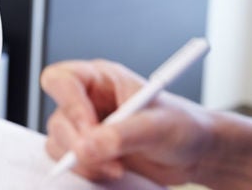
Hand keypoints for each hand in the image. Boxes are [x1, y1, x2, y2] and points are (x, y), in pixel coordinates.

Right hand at [39, 59, 217, 185]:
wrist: (193, 152)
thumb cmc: (182, 126)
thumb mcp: (159, 126)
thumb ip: (123, 134)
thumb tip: (89, 146)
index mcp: (101, 79)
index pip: (62, 80)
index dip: (68, 103)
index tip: (89, 128)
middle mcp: (87, 101)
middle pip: (58, 118)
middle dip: (78, 143)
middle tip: (103, 158)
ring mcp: (85, 128)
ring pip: (59, 144)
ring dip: (83, 162)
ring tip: (117, 169)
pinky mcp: (88, 151)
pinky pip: (69, 163)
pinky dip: (87, 172)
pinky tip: (113, 172)